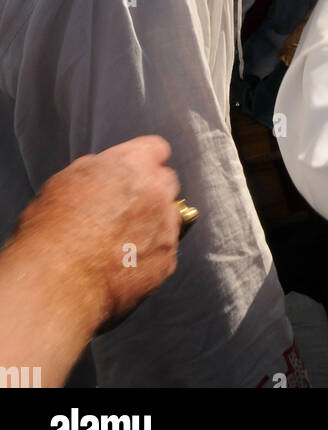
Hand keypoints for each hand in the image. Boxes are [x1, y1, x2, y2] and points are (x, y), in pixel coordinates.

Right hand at [15, 136, 180, 329]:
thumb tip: (105, 173)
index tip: (136, 172)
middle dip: (152, 191)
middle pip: (168, 182)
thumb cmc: (53, 231)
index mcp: (132, 164)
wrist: (58, 281)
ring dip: (155, 224)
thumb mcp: (65, 182)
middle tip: (126, 210)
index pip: (156, 148)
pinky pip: (166, 252)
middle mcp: (156, 191)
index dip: (144, 160)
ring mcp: (165, 227)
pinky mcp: (167, 260)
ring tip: (124, 242)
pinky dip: (151, 257)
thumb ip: (96, 170)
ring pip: (171, 217)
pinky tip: (125, 265)